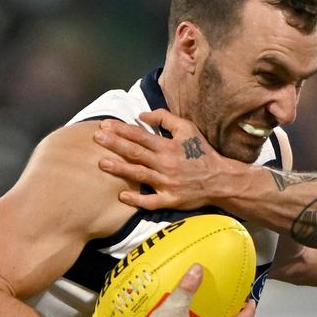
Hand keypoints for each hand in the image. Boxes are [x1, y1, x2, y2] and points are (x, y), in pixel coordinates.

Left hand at [93, 109, 223, 209]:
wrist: (221, 179)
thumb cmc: (202, 153)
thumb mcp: (188, 129)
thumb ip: (165, 119)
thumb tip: (141, 116)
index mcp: (168, 146)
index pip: (140, 136)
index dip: (121, 129)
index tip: (105, 125)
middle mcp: (165, 164)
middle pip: (135, 153)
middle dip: (114, 144)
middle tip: (96, 138)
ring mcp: (167, 183)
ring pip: (139, 175)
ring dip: (119, 169)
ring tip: (101, 163)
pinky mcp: (170, 199)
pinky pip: (150, 201)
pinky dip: (136, 199)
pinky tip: (121, 196)